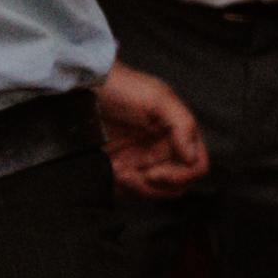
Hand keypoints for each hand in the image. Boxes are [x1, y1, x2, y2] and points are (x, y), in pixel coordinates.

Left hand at [95, 63, 207, 199]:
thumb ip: (182, 124)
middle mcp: (162, 150)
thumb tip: (192, 157)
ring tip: (120, 174)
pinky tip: (110, 173)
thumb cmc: (121, 86)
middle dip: (157, 187)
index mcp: (177, 135)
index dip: (182, 176)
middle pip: (176, 185)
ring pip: (153, 191)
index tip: (157, 173)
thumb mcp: (157, 97)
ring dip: (139, 189)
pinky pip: (128, 190)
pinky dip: (122, 188)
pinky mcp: (120, 166)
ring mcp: (140, 160)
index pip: (195, 167)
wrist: (82, 85)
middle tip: (135, 176)